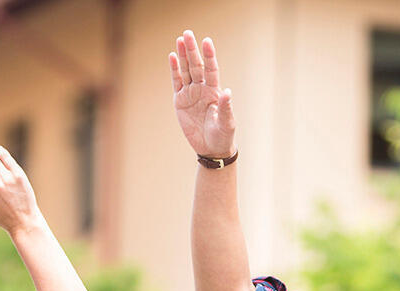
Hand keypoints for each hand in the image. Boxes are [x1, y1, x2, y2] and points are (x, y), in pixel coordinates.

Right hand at [169, 30, 235, 158]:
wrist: (210, 149)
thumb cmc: (222, 136)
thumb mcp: (226, 123)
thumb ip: (226, 108)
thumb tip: (227, 91)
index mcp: (214, 92)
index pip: (211, 69)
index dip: (209, 55)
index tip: (207, 41)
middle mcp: (202, 89)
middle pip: (196, 66)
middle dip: (192, 50)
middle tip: (188, 33)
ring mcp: (191, 93)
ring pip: (186, 70)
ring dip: (183, 55)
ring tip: (180, 39)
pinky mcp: (180, 101)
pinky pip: (176, 82)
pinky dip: (174, 69)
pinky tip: (172, 57)